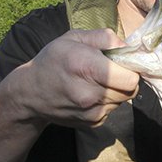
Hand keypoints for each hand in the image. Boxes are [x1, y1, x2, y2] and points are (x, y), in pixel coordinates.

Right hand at [14, 28, 139, 127]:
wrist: (30, 93)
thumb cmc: (53, 60)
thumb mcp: (73, 38)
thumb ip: (103, 37)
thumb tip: (126, 47)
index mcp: (86, 67)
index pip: (130, 78)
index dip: (132, 68)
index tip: (123, 62)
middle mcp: (90, 94)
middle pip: (130, 90)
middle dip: (126, 79)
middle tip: (112, 70)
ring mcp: (91, 112)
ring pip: (123, 100)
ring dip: (117, 90)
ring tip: (99, 81)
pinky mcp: (93, 123)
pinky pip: (113, 109)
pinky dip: (108, 101)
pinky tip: (92, 92)